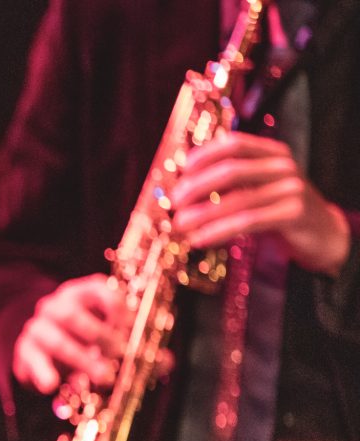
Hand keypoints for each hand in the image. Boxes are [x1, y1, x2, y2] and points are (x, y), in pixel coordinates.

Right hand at [13, 273, 128, 393]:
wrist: (44, 354)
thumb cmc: (86, 342)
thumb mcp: (111, 338)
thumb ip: (138, 346)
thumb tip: (166, 362)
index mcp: (82, 294)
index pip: (98, 289)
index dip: (117, 308)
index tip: (133, 329)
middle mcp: (56, 306)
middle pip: (73, 315)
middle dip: (101, 337)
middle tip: (122, 355)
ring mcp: (37, 328)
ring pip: (56, 341)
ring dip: (83, 361)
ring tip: (103, 378)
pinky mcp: (25, 351)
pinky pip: (34, 361)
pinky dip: (44, 373)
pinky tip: (53, 385)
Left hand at [172, 131, 350, 276]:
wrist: (324, 233)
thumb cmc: (280, 210)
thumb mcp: (257, 190)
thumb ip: (229, 185)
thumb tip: (181, 190)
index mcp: (272, 153)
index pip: (233, 143)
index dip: (204, 155)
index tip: (180, 171)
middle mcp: (283, 166)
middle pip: (231, 169)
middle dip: (196, 187)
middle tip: (173, 203)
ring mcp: (291, 188)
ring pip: (237, 199)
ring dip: (202, 214)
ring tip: (179, 225)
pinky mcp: (294, 213)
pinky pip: (248, 221)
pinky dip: (218, 230)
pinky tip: (199, 239)